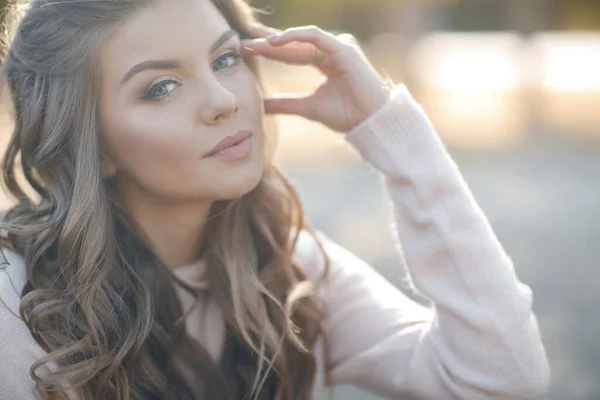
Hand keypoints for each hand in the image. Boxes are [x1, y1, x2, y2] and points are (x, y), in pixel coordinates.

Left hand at [241, 24, 392, 132]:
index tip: (246, 50)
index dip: (270, 50)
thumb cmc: (346, 115)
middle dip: (268, 41)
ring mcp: (337, 47)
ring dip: (277, 39)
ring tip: (255, 42)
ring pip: (301, 39)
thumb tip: (260, 106)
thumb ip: (284, 103)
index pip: (291, 52)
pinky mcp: (343, 47)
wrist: (370, 121)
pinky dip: (294, 36)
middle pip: (293, 43)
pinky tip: (275, 41)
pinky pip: (314, 36)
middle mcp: (330, 51)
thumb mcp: (307, 107)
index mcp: (323, 62)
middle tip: (243, 39)